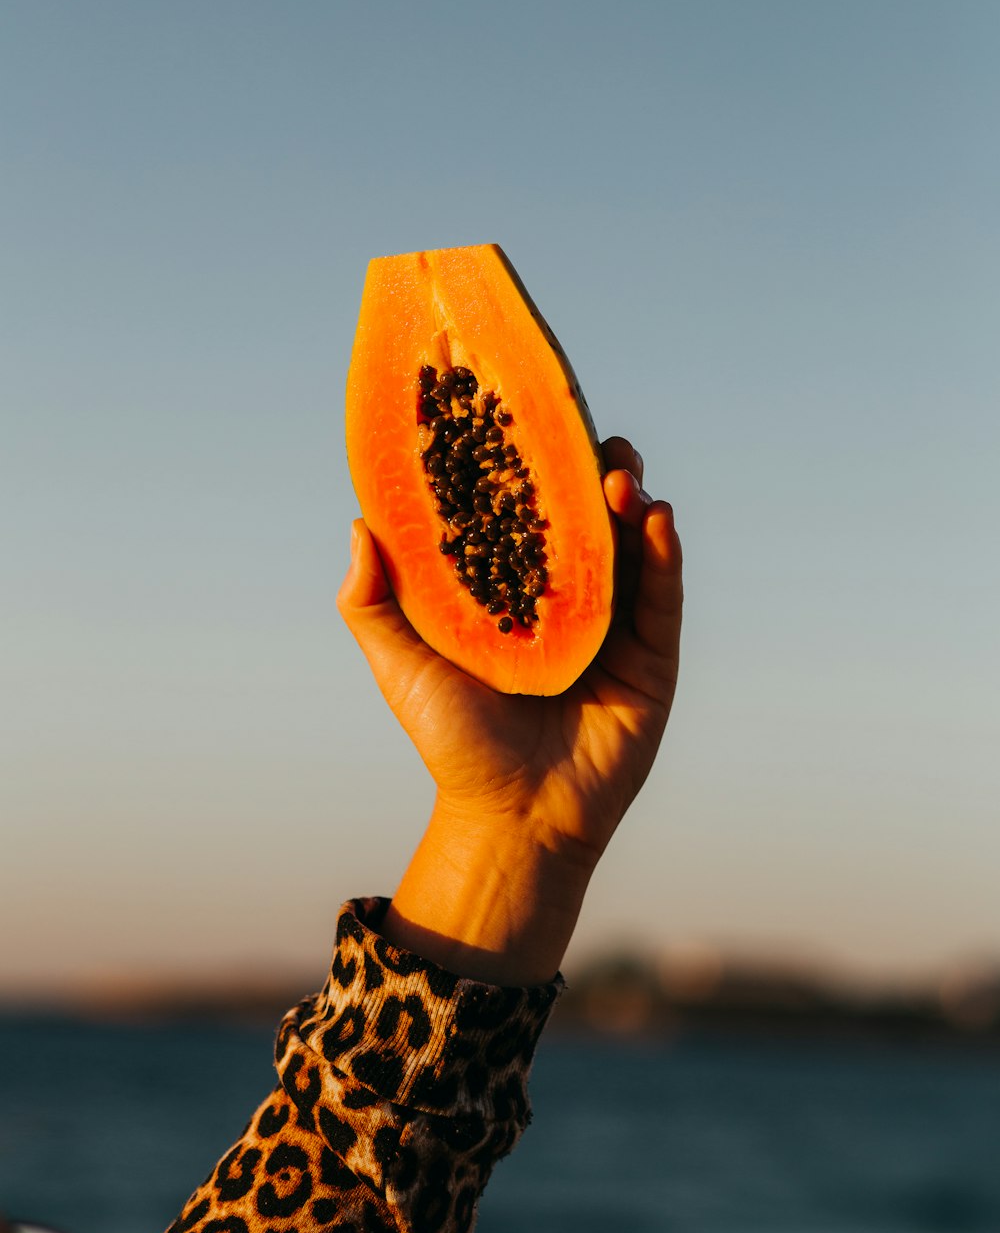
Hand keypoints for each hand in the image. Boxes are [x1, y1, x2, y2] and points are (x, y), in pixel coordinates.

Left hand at [337, 436, 681, 983]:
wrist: (513, 818)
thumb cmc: (453, 742)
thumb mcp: (402, 665)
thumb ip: (373, 602)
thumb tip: (358, 522)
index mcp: (512, 590)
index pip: (522, 512)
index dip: (526, 465)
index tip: (522, 414)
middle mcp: (566, 596)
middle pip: (584, 516)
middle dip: (587, 468)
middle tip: (582, 431)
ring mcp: (614, 623)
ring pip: (630, 544)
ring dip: (628, 499)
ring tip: (616, 470)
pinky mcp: (654, 655)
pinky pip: (663, 595)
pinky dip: (664, 552)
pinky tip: (654, 514)